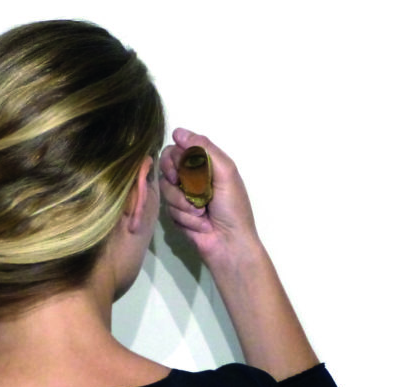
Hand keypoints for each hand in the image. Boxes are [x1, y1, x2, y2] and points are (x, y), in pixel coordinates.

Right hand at [160, 128, 261, 269]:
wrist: (229, 243)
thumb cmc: (233, 207)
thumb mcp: (225, 172)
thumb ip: (204, 149)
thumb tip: (178, 131)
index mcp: (205, 164)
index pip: (177, 148)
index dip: (175, 157)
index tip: (181, 167)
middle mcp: (191, 177)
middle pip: (166, 165)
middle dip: (178, 180)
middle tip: (189, 190)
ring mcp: (182, 195)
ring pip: (166, 189)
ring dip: (184, 203)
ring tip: (201, 213)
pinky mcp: (176, 214)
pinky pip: (168, 209)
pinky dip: (185, 217)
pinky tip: (199, 224)